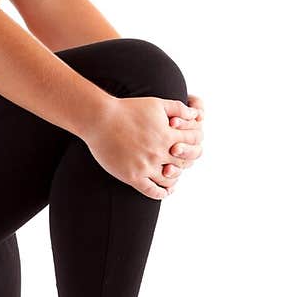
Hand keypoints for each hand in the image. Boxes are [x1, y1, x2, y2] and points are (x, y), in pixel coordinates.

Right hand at [85, 95, 200, 199]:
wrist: (100, 120)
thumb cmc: (127, 109)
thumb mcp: (156, 104)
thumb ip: (178, 108)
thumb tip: (196, 115)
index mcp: (168, 135)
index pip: (194, 143)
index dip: (195, 143)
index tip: (189, 145)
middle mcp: (159, 152)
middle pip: (184, 163)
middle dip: (185, 161)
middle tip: (180, 161)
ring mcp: (146, 166)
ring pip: (170, 179)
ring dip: (174, 178)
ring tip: (170, 175)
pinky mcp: (132, 176)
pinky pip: (153, 191)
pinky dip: (162, 193)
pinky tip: (164, 191)